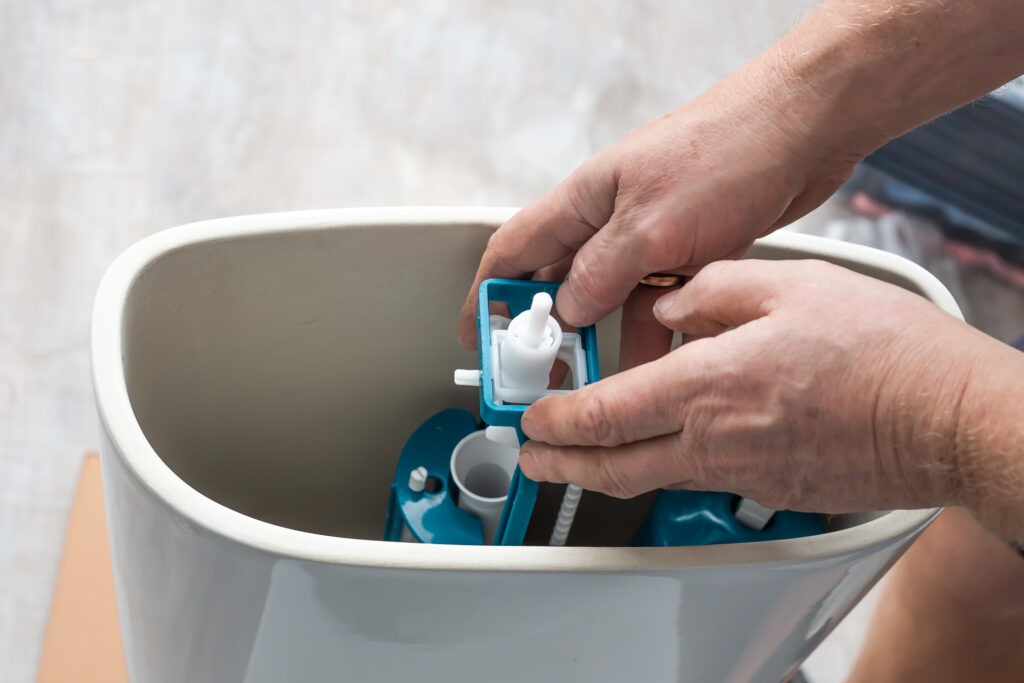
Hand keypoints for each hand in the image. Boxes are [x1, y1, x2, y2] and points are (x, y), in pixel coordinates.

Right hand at [457, 56, 869, 370]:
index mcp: (584, 201)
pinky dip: (655, 334)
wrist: (805, 128)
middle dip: (545, 332)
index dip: (486, 296)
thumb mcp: (651, 225)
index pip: (513, 252)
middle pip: (558, 283)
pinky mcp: (689, 249)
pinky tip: (661, 363)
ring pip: (610, 300)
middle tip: (540, 375)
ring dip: (603, 341)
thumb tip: (566, 313)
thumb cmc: (728, 149)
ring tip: (599, 384)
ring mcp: (650, 235)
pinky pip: (657, 303)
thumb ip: (600, 274)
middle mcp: (610, 219)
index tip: (476, 339)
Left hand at [518, 259, 982, 513]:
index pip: (605, 411)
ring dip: (603, 471)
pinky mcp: (771, 489)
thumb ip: (713, 289)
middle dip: (561, 462)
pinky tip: (667, 450)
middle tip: (532, 457)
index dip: (557, 419)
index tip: (531, 416)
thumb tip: (673, 299)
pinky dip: (666, 467)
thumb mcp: (787, 285)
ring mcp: (743, 473)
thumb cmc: (881, 351)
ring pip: (651, 478)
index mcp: (708, 384)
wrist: (946, 418)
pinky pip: (701, 479)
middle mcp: (715, 439)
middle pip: (613, 464)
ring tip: (578, 463)